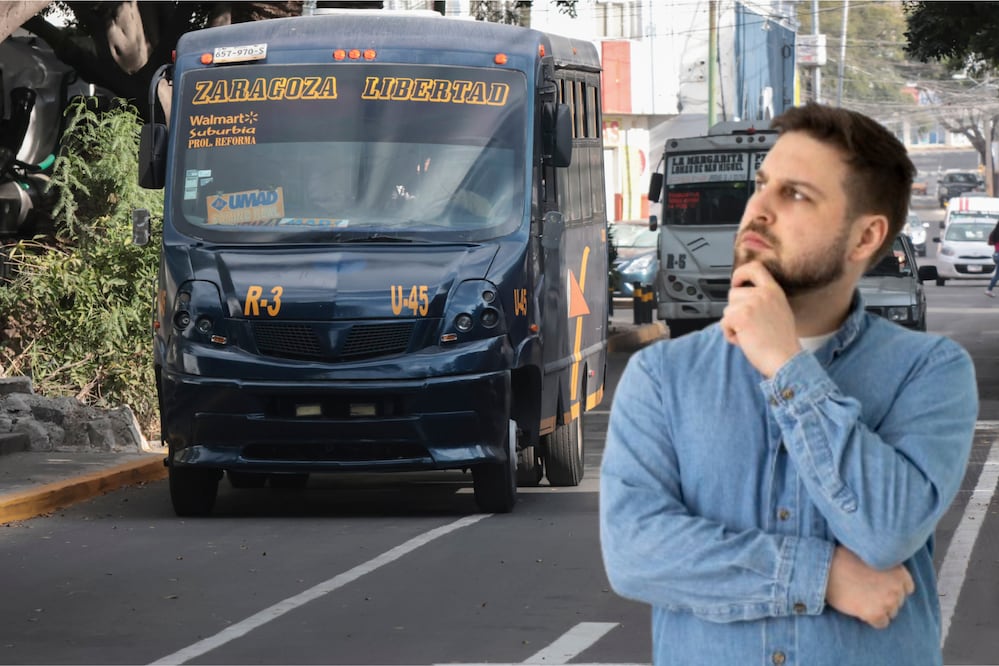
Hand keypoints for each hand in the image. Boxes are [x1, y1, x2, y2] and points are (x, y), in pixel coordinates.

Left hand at [720, 261, 800, 376]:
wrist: (785, 360)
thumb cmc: (781, 343)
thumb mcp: (779, 311)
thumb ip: (764, 300)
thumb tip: (743, 296)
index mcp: (774, 291)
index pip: (754, 268)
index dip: (740, 273)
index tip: (736, 283)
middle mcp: (763, 294)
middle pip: (733, 293)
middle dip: (735, 310)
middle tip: (750, 326)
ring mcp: (751, 304)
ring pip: (727, 310)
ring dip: (733, 324)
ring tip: (750, 334)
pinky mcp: (740, 316)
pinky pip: (724, 323)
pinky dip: (730, 335)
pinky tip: (745, 341)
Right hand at [825, 546, 914, 629]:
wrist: (824, 569)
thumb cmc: (843, 558)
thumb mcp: (869, 554)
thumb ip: (883, 562)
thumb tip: (886, 567)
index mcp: (899, 572)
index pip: (907, 587)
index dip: (892, 587)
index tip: (880, 585)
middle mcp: (897, 588)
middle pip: (898, 601)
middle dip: (885, 598)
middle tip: (867, 592)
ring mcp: (887, 602)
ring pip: (891, 613)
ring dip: (879, 609)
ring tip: (862, 599)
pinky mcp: (875, 614)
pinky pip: (881, 623)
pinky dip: (872, 619)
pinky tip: (860, 609)